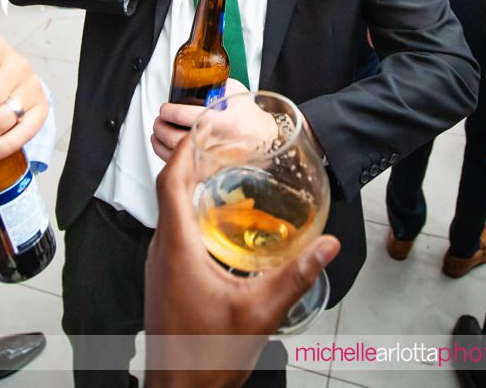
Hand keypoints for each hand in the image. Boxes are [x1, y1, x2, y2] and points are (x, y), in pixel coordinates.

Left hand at [144, 134, 339, 387]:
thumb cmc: (207, 355)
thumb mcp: (260, 313)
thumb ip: (295, 276)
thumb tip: (326, 246)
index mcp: (177, 249)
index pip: (170, 183)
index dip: (183, 151)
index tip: (200, 129)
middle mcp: (161, 252)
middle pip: (169, 192)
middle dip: (191, 163)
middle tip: (218, 145)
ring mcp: (159, 267)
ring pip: (169, 214)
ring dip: (190, 189)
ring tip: (221, 175)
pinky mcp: (163, 280)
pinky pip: (172, 234)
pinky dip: (190, 216)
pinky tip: (218, 224)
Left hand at [150, 80, 257, 162]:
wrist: (268, 139)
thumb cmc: (251, 117)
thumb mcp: (237, 93)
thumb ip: (216, 84)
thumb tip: (195, 79)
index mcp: (223, 121)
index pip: (185, 116)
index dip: (169, 111)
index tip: (165, 108)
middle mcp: (217, 142)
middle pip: (176, 138)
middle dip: (161, 127)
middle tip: (159, 119)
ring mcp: (213, 157)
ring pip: (176, 155)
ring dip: (160, 142)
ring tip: (157, 131)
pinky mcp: (211, 168)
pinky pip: (183, 166)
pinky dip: (168, 156)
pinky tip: (164, 147)